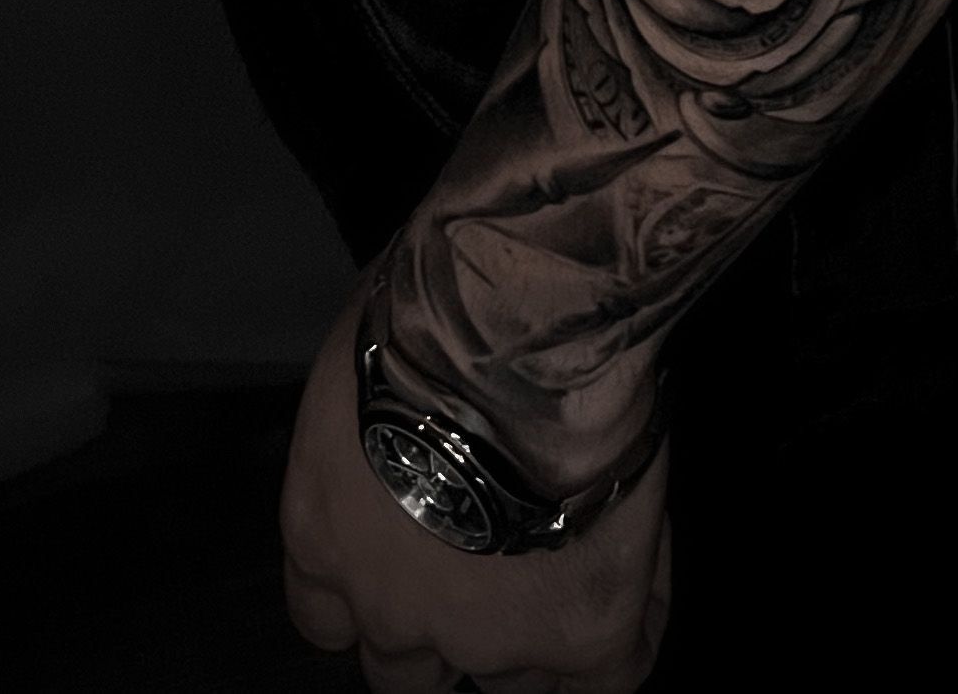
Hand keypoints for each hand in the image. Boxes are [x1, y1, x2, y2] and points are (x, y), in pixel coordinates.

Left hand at [281, 289, 670, 692]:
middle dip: (446, 621)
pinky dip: (622, 642)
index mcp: (326, 534)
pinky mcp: (577, 629)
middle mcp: (391, 606)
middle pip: (407, 669)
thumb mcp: (364, 341)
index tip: (404, 555)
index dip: (372, 590)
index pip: (327, 617)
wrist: (514, 328)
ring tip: (581, 547)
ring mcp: (485, 632)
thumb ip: (376, 401)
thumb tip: (407, 370)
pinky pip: (610, 677)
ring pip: (509, 679)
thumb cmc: (434, 301)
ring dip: (534, 626)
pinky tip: (632, 591)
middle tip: (493, 557)